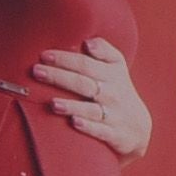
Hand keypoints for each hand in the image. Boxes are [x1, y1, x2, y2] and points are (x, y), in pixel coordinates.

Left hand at [31, 36, 150, 158]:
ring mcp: (113, 115)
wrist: (138, 126)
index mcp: (112, 74)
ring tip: (53, 103)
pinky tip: (74, 123)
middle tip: (37, 71)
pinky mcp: (114, 134)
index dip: (65, 59)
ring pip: (91, 109)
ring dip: (72, 105)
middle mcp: (112, 93)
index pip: (86, 63)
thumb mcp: (117, 67)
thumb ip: (104, 50)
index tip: (44, 55)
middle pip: (83, 83)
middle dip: (59, 77)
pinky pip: (101, 130)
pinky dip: (88, 127)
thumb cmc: (118, 90)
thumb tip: (88, 42)